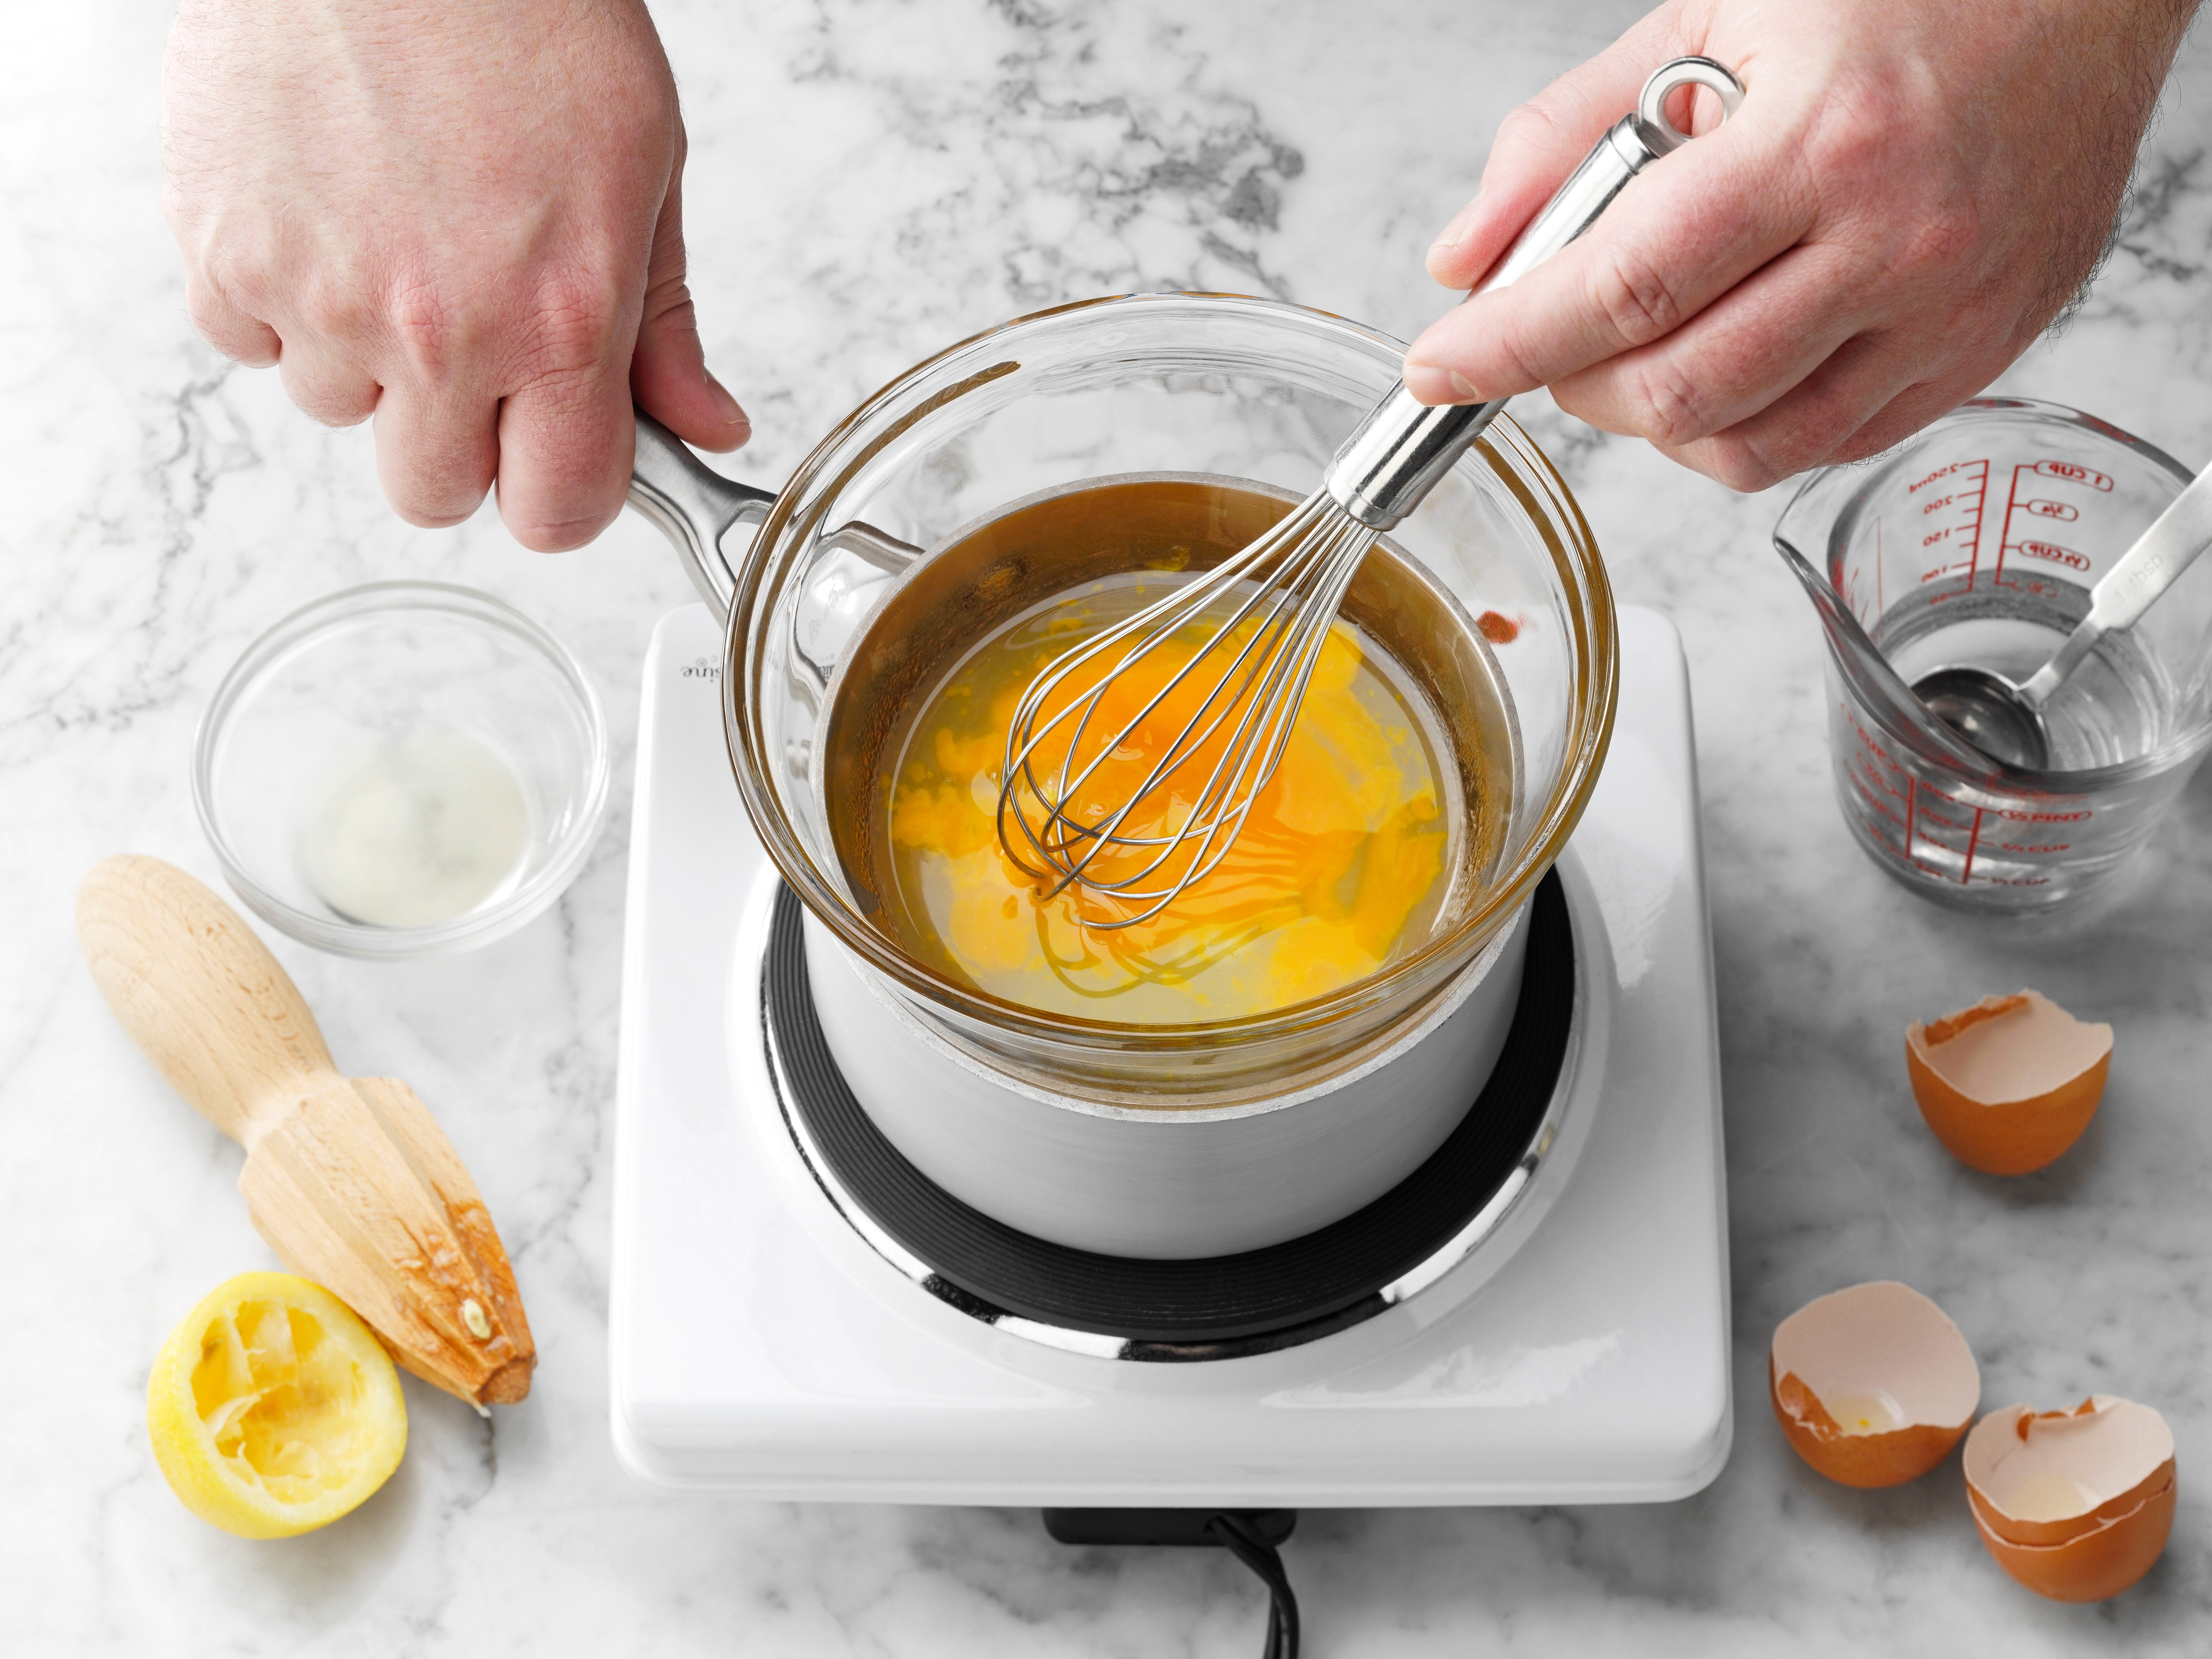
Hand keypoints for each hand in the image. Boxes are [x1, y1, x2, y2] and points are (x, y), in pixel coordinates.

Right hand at [162, 0, 745, 550]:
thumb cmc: (527, 18)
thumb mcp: (643, 169)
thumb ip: (663, 324)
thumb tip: (706, 428)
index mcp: (555, 319)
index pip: (558, 513)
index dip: (562, 495)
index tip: (559, 453)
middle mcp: (435, 331)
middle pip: (435, 494)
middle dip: (460, 444)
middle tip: (471, 349)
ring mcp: (319, 298)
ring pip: (340, 414)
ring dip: (368, 361)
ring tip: (394, 242)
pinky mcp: (225, 255)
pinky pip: (252, 345)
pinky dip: (283, 303)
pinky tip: (325, 219)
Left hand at [1406, 0, 2197, 491]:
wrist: (2078, 0)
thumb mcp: (1705, 25)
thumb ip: (1565, 138)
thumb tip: (1466, 255)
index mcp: (1823, 143)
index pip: (1625, 288)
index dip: (1510, 344)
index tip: (1437, 368)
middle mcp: (1895, 240)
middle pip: (1679, 387)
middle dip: (1576, 384)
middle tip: (1549, 342)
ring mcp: (1947, 312)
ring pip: (1747, 443)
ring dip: (1654, 422)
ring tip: (1635, 353)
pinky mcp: (1977, 355)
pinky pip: (1823, 446)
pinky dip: (1743, 431)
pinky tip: (1726, 365)